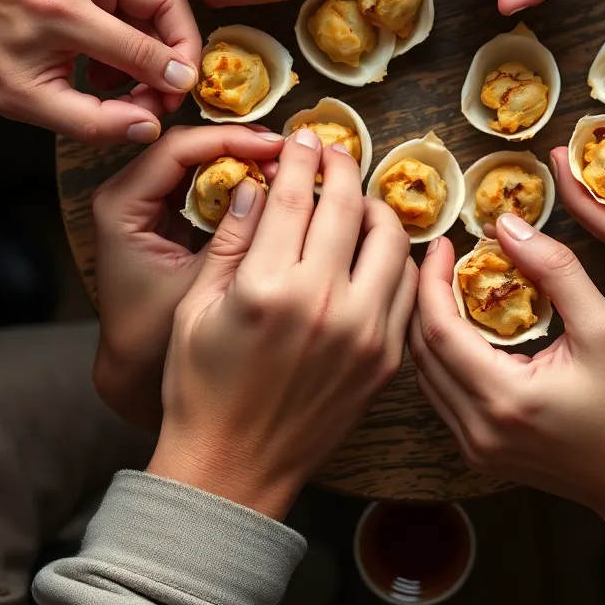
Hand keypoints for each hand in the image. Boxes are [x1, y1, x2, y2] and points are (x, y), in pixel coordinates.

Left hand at [0, 0, 200, 144]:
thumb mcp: (19, 96)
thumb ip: (88, 119)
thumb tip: (147, 127)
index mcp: (62, 11)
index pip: (146, 49)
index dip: (173, 81)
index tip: (176, 101)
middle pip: (169, 5)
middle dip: (179, 51)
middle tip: (166, 86)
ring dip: (153, 38)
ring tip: (121, 76)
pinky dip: (132, 19)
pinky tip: (104, 49)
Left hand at [90, 125, 283, 428]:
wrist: (132, 368)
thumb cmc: (156, 337)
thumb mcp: (200, 286)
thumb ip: (234, 238)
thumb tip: (276, 188)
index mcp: (120, 207)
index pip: (177, 149)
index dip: (229, 141)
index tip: (275, 148)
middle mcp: (126, 194)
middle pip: (188, 146)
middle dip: (240, 145)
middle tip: (290, 154)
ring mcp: (144, 201)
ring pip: (197, 159)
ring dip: (241, 159)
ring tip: (287, 166)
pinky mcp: (163, 212)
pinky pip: (202, 180)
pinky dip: (236, 179)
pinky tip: (271, 184)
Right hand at [147, 127, 417, 518]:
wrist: (233, 468)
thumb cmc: (201, 388)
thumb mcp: (196, 308)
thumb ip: (230, 242)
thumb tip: (257, 186)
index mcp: (267, 287)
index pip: (295, 194)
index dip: (300, 156)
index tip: (302, 136)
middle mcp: (323, 303)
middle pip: (348, 206)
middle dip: (340, 164)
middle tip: (333, 149)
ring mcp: (363, 332)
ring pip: (392, 241)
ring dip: (376, 207)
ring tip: (357, 199)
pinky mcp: (385, 359)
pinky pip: (408, 289)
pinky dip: (398, 259)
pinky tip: (376, 251)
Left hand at [411, 217, 604, 579]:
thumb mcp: (604, 326)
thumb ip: (554, 268)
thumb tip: (506, 225)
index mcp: (504, 399)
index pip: (437, 328)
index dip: (432, 279)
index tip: (443, 243)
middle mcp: (478, 430)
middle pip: (421, 351)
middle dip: (425, 298)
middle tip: (444, 260)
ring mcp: (476, 448)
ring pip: (427, 376)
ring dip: (431, 327)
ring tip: (452, 286)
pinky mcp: (483, 453)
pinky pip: (444, 396)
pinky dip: (445, 357)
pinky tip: (467, 330)